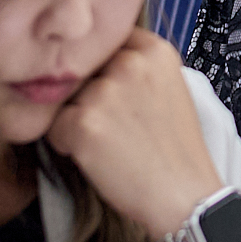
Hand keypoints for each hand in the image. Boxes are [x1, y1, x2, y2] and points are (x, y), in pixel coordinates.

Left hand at [46, 30, 225, 236]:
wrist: (185, 197)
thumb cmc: (176, 152)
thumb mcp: (170, 90)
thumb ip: (137, 68)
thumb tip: (96, 62)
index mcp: (155, 51)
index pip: (107, 44)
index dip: (105, 72)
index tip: (117, 95)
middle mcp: (130, 63)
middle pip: (85, 71)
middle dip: (89, 96)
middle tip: (116, 127)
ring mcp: (106, 91)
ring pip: (68, 99)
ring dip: (79, 121)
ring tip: (111, 144)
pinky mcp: (85, 123)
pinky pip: (55, 128)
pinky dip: (68, 145)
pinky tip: (99, 157)